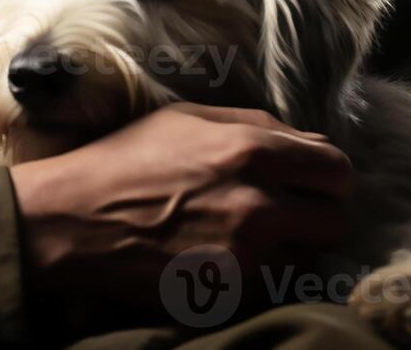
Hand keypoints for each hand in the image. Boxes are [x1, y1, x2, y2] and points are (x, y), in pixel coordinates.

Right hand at [8, 102, 351, 318]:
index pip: (336, 168)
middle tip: (293, 211)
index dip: (329, 175)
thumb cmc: (126, 159)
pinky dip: (263, 275)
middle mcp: (259, 203)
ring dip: (292, 248)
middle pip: (335, 218)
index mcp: (250, 150)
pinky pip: (273, 285)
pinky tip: (231, 258)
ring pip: (308, 257)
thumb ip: (251, 123)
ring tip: (257, 236)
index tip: (313, 180)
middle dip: (319, 213)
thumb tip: (302, 139)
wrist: (74, 218)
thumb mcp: (185, 118)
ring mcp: (246, 255)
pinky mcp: (229, 292)